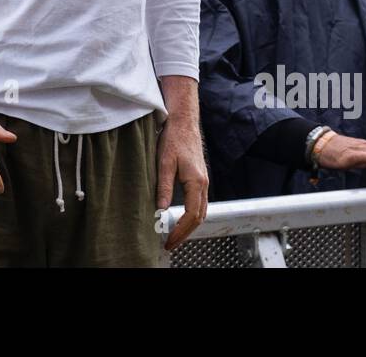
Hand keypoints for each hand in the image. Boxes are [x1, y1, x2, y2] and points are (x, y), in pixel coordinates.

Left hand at [157, 112, 207, 250]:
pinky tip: (182, 219)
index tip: (168, 240)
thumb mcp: (164, 163)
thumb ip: (163, 187)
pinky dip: (193, 216)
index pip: (191, 215)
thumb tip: (161, 210)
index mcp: (196, 182)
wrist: (184, 122)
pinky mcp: (201, 178)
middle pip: (199, 217)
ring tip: (175, 236)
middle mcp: (204, 184)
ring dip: (190, 226)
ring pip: (202, 211)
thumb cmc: (174, 139)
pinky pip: (201, 203)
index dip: (179, 231)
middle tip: (170, 244)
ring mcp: (204, 181)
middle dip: (185, 234)